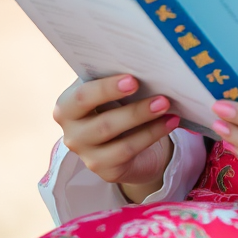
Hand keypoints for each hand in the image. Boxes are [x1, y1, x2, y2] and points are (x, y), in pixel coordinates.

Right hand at [53, 74, 178, 202]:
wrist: (123, 137)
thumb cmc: (114, 102)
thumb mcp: (109, 90)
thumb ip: (116, 79)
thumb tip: (143, 65)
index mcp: (67, 106)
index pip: (82, 97)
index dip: (106, 89)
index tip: (133, 80)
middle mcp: (72, 134)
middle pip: (103, 123)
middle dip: (135, 110)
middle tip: (162, 98)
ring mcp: (87, 155)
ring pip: (119, 141)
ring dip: (147, 122)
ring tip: (167, 107)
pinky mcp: (105, 171)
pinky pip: (129, 151)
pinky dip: (152, 134)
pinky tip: (170, 122)